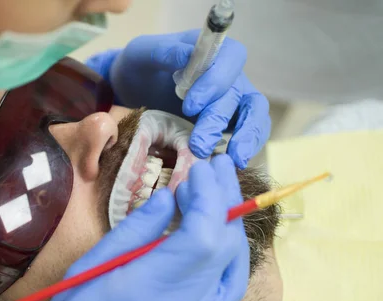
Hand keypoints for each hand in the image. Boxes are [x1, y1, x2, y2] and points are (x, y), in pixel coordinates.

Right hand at [9, 155, 249, 300]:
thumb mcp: (91, 267)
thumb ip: (136, 230)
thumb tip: (169, 198)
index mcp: (147, 290)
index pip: (201, 237)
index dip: (208, 197)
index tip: (197, 170)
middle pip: (225, 247)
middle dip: (226, 201)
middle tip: (218, 168)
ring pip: (236, 267)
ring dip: (232, 224)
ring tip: (221, 191)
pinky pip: (229, 286)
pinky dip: (228, 252)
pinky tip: (218, 230)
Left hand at [89, 30, 270, 168]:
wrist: (133, 89)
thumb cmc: (139, 66)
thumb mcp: (142, 54)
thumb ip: (164, 52)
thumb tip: (189, 55)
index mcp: (212, 51)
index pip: (231, 59)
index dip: (217, 82)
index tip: (190, 105)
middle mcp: (229, 75)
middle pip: (237, 95)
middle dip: (218, 121)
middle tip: (199, 145)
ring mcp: (232, 101)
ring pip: (254, 115)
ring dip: (245, 137)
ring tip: (233, 159)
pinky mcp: (228, 124)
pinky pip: (248, 134)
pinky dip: (246, 147)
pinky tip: (234, 163)